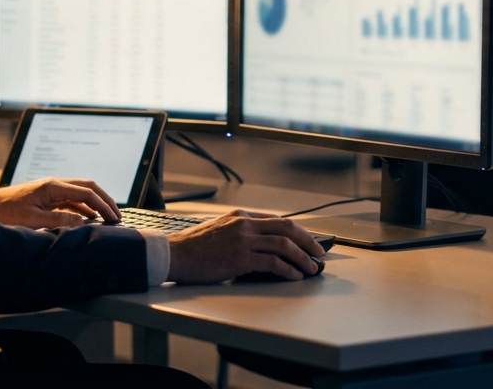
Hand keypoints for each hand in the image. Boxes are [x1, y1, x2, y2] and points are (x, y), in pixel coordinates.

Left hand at [0, 178, 121, 228]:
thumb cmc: (6, 212)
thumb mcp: (33, 220)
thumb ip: (59, 221)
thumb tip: (84, 222)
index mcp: (53, 186)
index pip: (86, 193)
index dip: (102, 205)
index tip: (113, 217)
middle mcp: (55, 184)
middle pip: (88, 187)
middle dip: (105, 200)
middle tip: (117, 214)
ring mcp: (52, 190)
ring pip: (81, 193)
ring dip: (96, 204)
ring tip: (108, 217)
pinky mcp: (48, 197)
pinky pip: (71, 200)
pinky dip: (84, 208)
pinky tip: (90, 218)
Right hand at [167, 209, 325, 282]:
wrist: (173, 254)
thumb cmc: (193, 248)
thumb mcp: (220, 229)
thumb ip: (241, 232)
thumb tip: (263, 246)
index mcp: (241, 216)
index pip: (277, 220)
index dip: (297, 232)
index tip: (307, 241)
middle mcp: (245, 224)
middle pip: (287, 228)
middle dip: (308, 241)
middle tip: (319, 253)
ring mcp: (243, 240)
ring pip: (284, 245)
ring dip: (302, 258)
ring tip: (311, 268)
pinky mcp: (240, 258)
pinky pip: (273, 263)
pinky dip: (288, 270)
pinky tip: (295, 276)